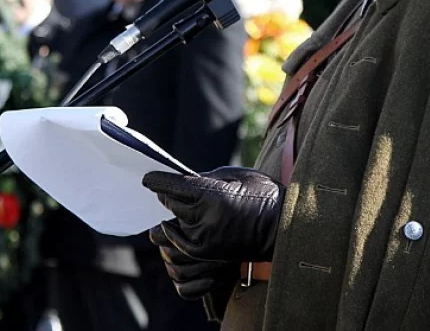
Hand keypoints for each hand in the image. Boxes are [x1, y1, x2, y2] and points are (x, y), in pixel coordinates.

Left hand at [142, 167, 284, 261]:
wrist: (281, 227)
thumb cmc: (261, 194)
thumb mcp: (234, 175)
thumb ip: (204, 178)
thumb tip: (180, 181)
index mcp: (211, 194)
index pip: (172, 186)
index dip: (156, 181)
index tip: (148, 179)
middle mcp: (204, 218)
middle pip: (170, 205)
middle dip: (167, 197)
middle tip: (166, 193)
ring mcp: (204, 239)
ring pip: (172, 226)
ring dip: (173, 216)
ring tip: (177, 210)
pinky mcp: (206, 254)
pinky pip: (178, 245)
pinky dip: (175, 235)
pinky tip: (176, 228)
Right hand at [149, 223, 239, 299]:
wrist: (236, 252)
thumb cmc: (222, 234)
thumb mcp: (208, 221)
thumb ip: (189, 216)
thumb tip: (171, 206)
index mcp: (168, 234)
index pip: (157, 236)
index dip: (172, 235)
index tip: (193, 233)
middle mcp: (168, 253)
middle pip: (171, 255)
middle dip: (196, 253)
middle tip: (218, 250)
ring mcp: (174, 271)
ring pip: (178, 272)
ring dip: (202, 268)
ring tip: (220, 262)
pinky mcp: (184, 287)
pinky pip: (184, 291)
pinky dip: (199, 286)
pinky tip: (212, 280)